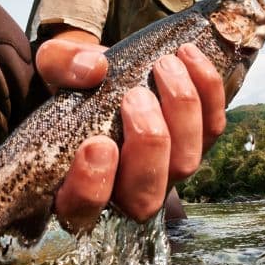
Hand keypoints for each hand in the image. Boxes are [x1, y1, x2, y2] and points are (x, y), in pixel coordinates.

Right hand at [36, 35, 224, 231]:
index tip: (98, 144)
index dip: (92, 186)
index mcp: (75, 187)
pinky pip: (212, 129)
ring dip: (181, 113)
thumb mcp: (52, 66)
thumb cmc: (70, 82)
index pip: (82, 210)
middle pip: (144, 198)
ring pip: (185, 164)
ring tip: (165, 65)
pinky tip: (188, 55)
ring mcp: (165, 173)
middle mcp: (124, 193)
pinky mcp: (195, 144)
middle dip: (148, 145)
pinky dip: (207, 92)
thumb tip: (96, 69)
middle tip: (135, 95)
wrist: (104, 73)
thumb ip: (60, 65)